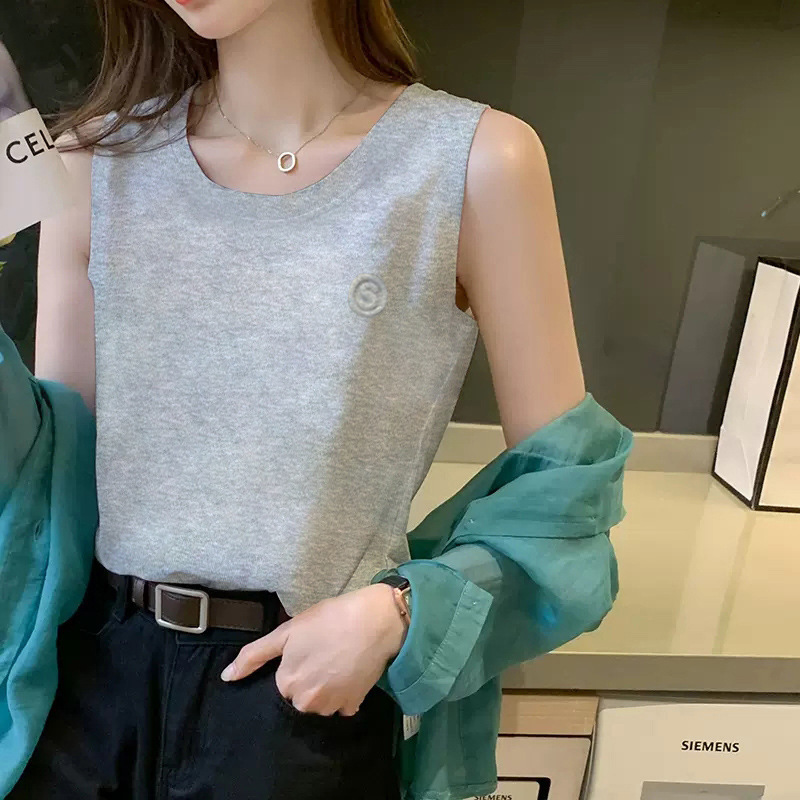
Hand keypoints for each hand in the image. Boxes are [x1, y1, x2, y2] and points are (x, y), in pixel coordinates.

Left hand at [219, 582, 407, 715]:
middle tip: (321, 655)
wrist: (374, 620)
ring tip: (335, 662)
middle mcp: (306, 702)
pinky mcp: (354, 705)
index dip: (292, 668)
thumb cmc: (328, 620)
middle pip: (299, 698)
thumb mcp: (287, 631)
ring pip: (320, 704)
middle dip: (306, 682)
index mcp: (287, 684)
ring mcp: (332, 707)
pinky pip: (342, 706)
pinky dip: (343, 694)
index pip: (281, 686)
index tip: (304, 653)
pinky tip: (348, 672)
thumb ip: (254, 656)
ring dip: (325, 690)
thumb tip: (226, 678)